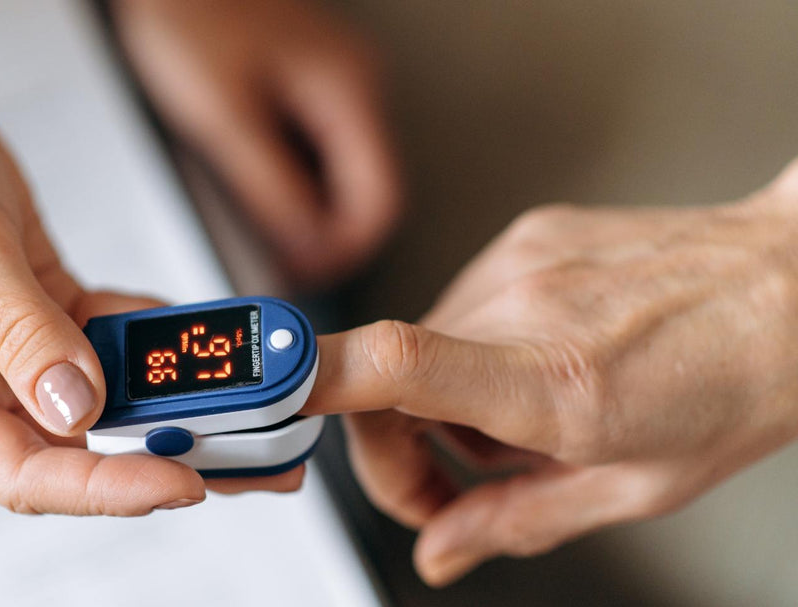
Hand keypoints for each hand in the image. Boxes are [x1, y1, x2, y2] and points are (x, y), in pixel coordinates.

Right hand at [0, 72, 221, 513]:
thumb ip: (23, 331)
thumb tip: (81, 405)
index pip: (21, 474)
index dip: (105, 489)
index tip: (179, 479)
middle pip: (71, 452)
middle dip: (153, 453)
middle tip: (235, 453)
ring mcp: (6, 359)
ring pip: (100, 403)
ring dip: (164, 399)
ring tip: (235, 400)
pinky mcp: (39, 320)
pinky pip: (106, 344)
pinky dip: (150, 342)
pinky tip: (195, 339)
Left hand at [112, 0, 400, 283]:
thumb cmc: (189, 20)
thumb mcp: (225, 118)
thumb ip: (271, 187)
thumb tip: (306, 246)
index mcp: (349, 91)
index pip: (384, 200)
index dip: (350, 250)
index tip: (310, 276)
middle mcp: (357, 86)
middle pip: (371, 191)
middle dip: (332, 237)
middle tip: (288, 267)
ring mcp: (339, 84)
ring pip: (347, 174)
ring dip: (316, 212)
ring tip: (270, 237)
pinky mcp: (312, 84)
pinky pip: (323, 151)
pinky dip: (302, 184)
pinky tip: (265, 194)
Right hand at [303, 163, 797, 583]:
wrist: (795, 282)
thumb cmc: (737, 382)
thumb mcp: (634, 487)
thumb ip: (517, 521)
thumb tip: (440, 552)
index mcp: (556, 381)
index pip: (397, 365)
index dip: (312, 379)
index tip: (268, 399)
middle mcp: (524, 304)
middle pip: (388, 380)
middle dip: (403, 449)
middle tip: (455, 487)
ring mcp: (521, 258)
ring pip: (423, 346)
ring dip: (448, 401)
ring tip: (528, 421)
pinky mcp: (526, 234)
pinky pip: (460, 306)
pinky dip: (477, 352)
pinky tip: (540, 366)